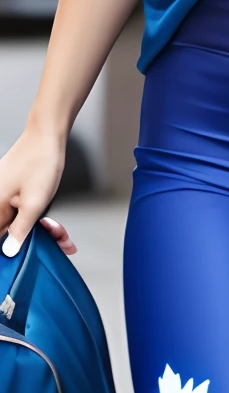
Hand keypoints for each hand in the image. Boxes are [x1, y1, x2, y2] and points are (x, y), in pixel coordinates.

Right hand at [0, 127, 66, 258]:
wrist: (47, 135)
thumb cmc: (40, 162)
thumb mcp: (34, 203)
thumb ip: (20, 230)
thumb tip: (8, 251)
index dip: (9, 252)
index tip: (22, 258)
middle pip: (6, 233)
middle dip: (30, 241)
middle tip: (56, 241)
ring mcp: (2, 195)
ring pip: (16, 223)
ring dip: (37, 230)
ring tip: (59, 231)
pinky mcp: (11, 191)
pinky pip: (20, 212)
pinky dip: (35, 218)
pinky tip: (51, 221)